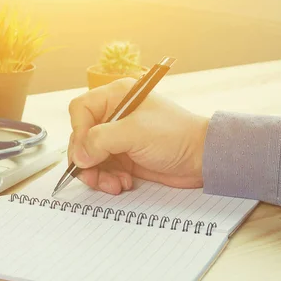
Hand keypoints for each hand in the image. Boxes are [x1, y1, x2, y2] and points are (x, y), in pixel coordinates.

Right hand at [67, 78, 209, 194]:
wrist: (202, 159)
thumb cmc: (175, 136)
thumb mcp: (135, 133)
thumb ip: (100, 141)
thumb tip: (78, 156)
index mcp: (115, 97)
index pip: (80, 110)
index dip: (78, 132)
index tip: (85, 152)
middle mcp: (113, 115)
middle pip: (81, 137)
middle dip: (86, 160)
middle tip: (93, 175)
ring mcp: (117, 138)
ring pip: (88, 157)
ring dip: (97, 174)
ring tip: (114, 183)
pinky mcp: (122, 157)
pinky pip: (101, 169)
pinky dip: (107, 179)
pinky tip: (123, 183)